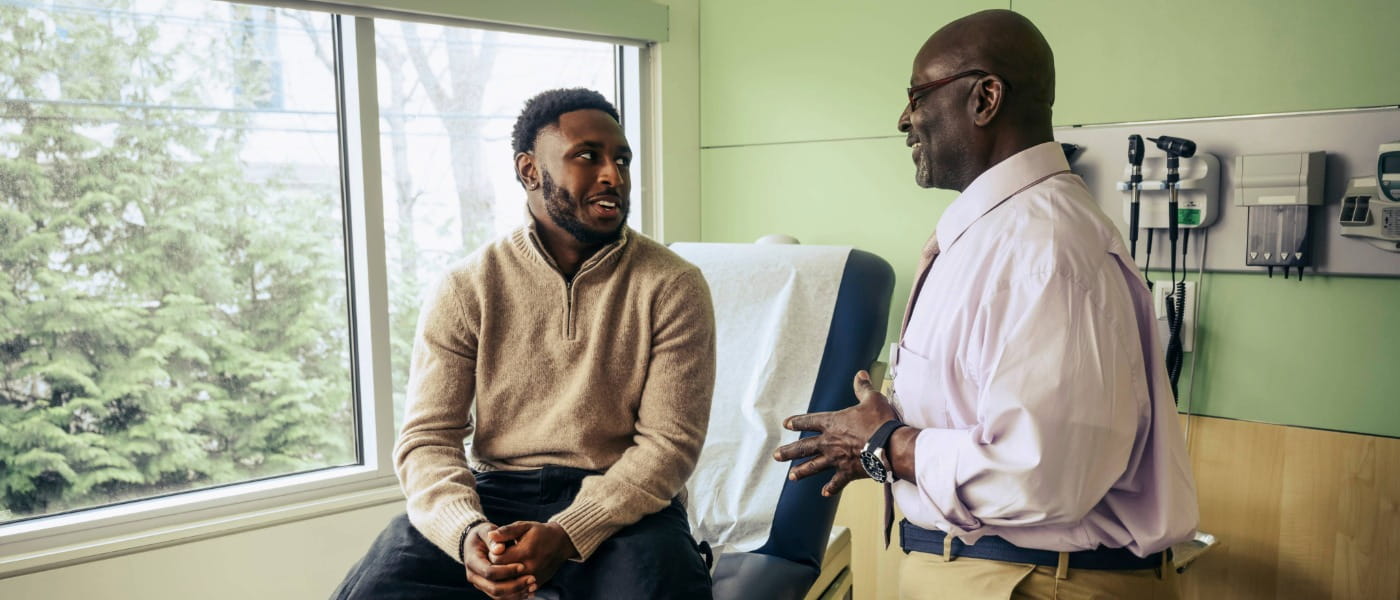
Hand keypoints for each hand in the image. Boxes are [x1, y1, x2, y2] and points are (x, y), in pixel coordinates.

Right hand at [461, 521, 536, 599]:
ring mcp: (480, 584)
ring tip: (533, 586)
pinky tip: (529, 591)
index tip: (523, 566)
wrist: (475, 543)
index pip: (489, 572)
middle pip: (494, 588)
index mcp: (472, 561)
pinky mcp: (488, 588)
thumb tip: (500, 549)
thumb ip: (494, 539)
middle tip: (532, 579)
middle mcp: (474, 576)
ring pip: (498, 596)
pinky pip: (501, 597)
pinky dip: (515, 596)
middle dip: (514, 585)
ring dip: (516, 593)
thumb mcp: (486, 531)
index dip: (506, 571)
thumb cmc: (483, 535)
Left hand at [488, 521, 578, 586]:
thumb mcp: (524, 527)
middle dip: (496, 567)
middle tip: (499, 558)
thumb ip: (507, 531)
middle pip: (502, 575)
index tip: (496, 549)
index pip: (497, 560)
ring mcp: (535, 578)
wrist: (561, 544)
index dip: (492, 554)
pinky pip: (520, 590)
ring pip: (509, 585)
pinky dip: (513, 584)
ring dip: (504, 578)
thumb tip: (491, 535)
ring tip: (505, 566)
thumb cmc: (540, 533)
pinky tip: (513, 575)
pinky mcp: (538, 584)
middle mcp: (530, 567)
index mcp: (525, 552)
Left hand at [772, 370, 898, 495]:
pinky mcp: (848, 472)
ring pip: (814, 466)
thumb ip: (863, 388)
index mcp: (833, 423)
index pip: (810, 421)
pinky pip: (837, 482)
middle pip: (805, 447)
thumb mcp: (872, 399)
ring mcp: (836, 459)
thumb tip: (860, 374)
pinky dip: (831, 488)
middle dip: (789, 451)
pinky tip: (824, 493)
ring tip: (791, 476)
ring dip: (802, 471)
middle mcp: (829, 442)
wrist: (889, 445)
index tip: (786, 424)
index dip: (797, 422)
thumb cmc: (880, 421)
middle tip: (776, 456)